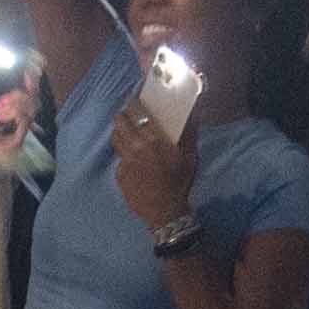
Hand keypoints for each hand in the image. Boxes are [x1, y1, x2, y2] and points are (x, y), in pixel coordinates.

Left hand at [112, 81, 200, 225]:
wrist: (164, 211)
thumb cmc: (179, 181)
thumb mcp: (190, 156)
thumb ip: (189, 132)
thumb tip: (194, 112)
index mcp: (153, 139)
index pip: (137, 113)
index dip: (132, 103)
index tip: (133, 98)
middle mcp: (135, 147)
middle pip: (120, 123)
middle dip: (122, 115)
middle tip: (127, 113)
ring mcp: (124, 161)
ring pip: (115, 139)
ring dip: (118, 131)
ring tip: (124, 129)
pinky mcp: (119, 174)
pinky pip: (119, 158)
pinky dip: (123, 153)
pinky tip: (131, 157)